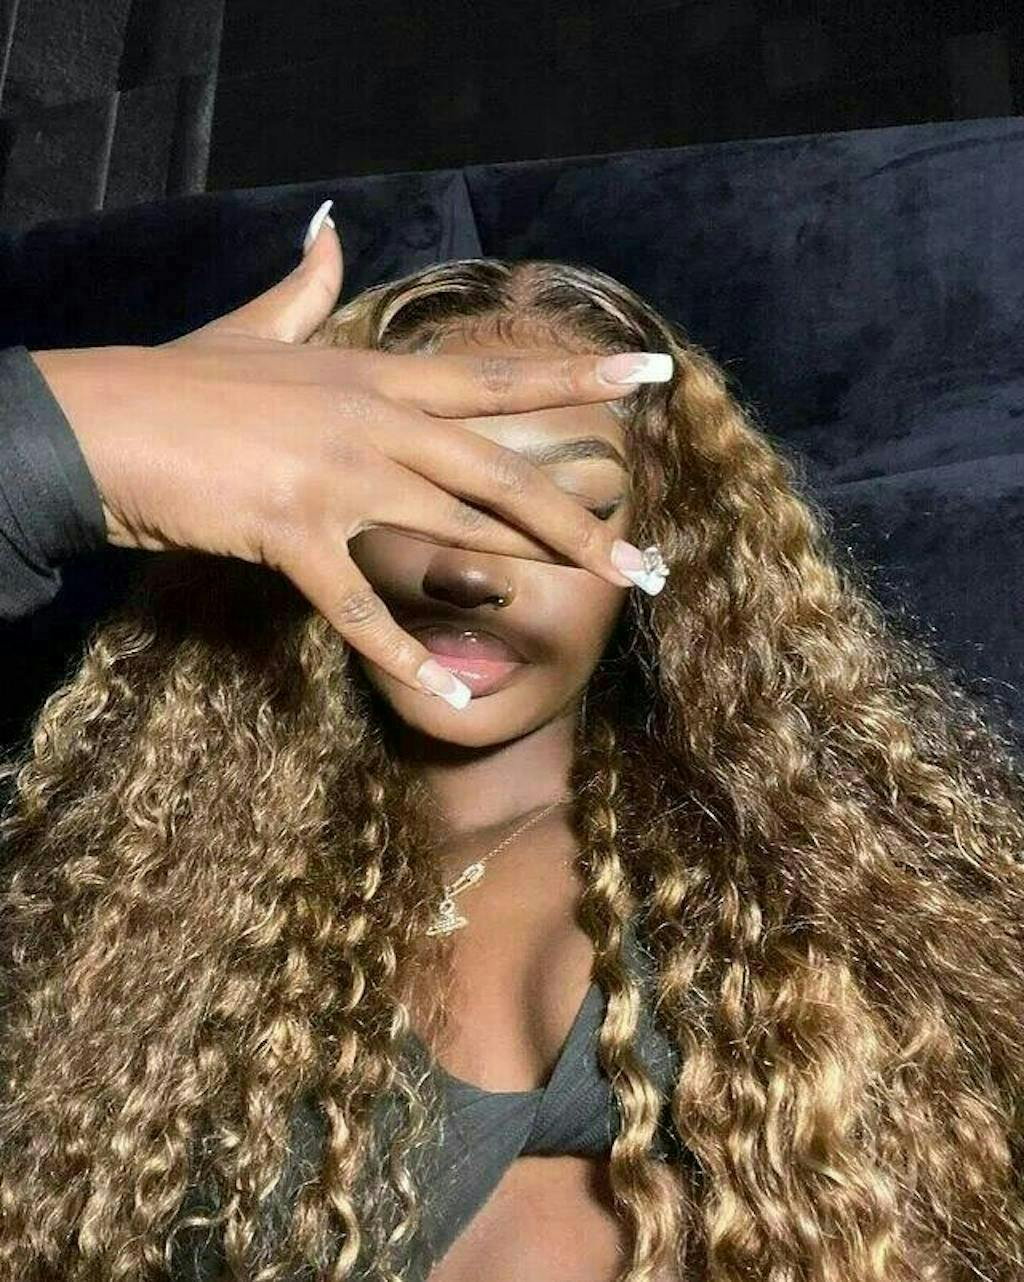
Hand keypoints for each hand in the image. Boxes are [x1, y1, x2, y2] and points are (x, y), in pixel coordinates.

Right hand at [29, 203, 667, 702]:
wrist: (101, 418)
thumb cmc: (183, 378)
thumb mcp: (257, 327)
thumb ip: (306, 288)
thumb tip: (327, 229)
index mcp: (373, 375)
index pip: (494, 377)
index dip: (577, 374)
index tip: (650, 370)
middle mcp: (372, 420)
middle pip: (498, 470)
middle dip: (580, 516)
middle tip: (647, 561)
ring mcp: (336, 475)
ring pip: (456, 526)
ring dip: (532, 568)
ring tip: (598, 601)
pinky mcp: (291, 532)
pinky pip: (360, 605)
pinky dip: (403, 652)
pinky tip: (451, 694)